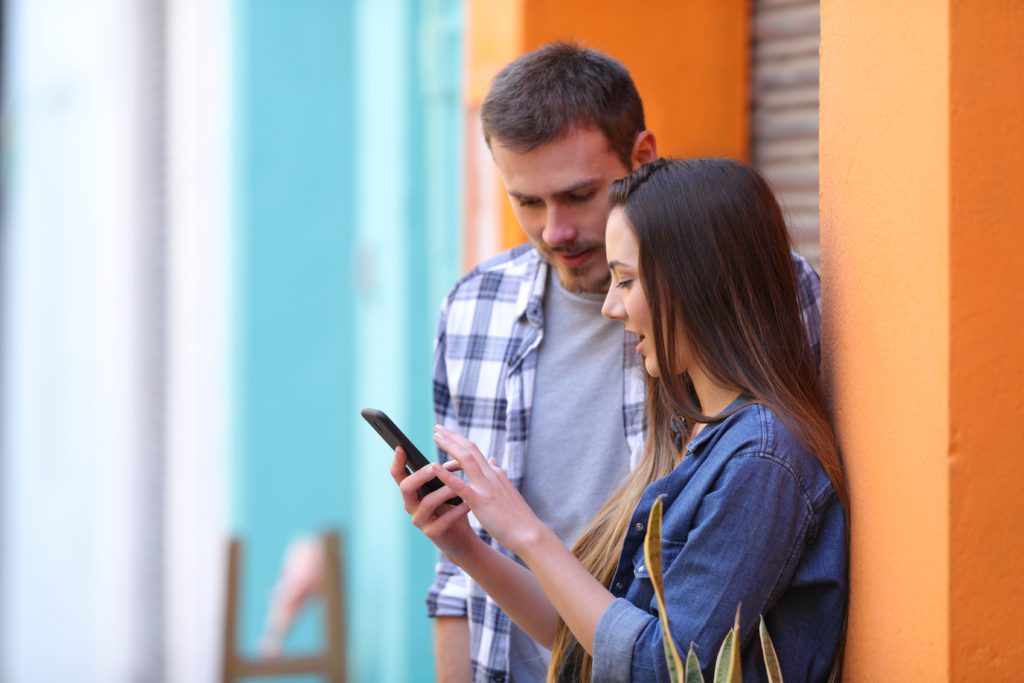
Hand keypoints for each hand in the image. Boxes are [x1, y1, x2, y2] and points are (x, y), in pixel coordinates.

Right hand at [390, 446, 481, 560]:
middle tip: (435, 465)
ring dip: (446, 491)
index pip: (398, 474)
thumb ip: (448, 470)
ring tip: (461, 485)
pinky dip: (457, 510)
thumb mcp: (448, 486)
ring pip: (428, 502)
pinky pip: (443, 520)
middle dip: (421, 474)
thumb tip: (457, 446)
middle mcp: (411, 505)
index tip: (401, 447)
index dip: (397, 461)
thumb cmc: (454, 507)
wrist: (462, 537)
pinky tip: (468, 505)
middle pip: (406, 486)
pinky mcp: (432, 533)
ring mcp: (420, 520)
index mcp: (413, 491)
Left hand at [431, 426, 545, 555]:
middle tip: (437, 427)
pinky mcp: (481, 502)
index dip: (460, 441)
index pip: (475, 451)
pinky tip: (434, 467)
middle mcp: (491, 475)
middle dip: (452, 437)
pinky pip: (461, 486)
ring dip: (450, 445)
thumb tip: (492, 459)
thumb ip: (497, 475)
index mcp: (496, 473)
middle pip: (470, 448)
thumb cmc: (517, 517)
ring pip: (466, 459)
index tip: (447, 434)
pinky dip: (447, 474)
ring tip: (435, 436)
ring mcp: (486, 487)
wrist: (529, 533)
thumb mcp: (507, 490)